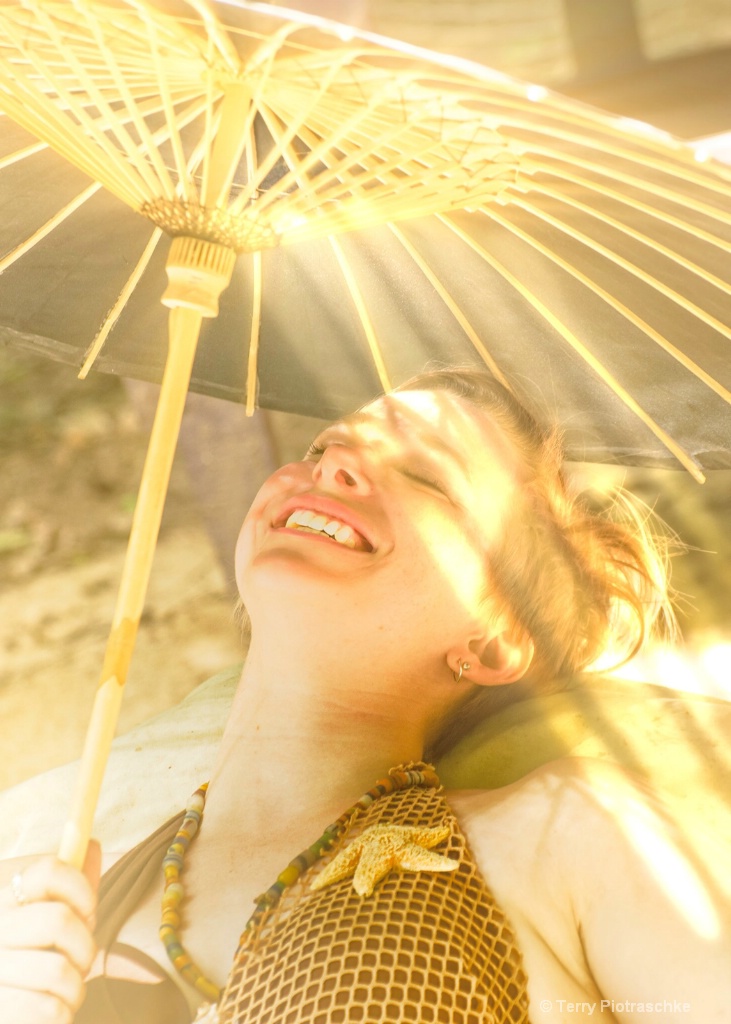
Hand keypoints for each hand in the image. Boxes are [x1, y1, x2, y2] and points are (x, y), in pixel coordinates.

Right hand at [0, 843, 99, 1022]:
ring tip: (64, 989)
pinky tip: (49, 1009)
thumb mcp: (37, 912)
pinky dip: (61, 1014)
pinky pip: (49, 1011)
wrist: (4, 1000)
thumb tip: (91, 847)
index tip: (88, 911)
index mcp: (2, 895)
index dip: (81, 889)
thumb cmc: (23, 954)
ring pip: (58, 971)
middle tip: (80, 960)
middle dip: (84, 946)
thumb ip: (68, 884)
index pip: (49, 870)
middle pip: (59, 921)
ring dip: (74, 987)